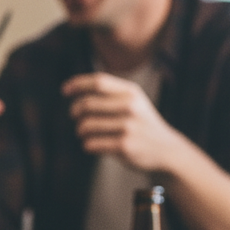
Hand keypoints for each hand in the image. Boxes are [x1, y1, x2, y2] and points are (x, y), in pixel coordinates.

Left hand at [62, 72, 187, 172]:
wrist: (166, 149)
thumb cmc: (140, 123)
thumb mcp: (132, 102)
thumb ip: (109, 93)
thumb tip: (73, 88)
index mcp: (131, 92)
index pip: (99, 81)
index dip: (78, 84)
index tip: (64, 90)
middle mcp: (130, 106)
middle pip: (87, 104)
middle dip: (74, 111)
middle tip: (74, 116)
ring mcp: (128, 126)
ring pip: (86, 125)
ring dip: (79, 130)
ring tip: (83, 133)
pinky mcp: (124, 145)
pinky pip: (91, 144)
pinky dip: (86, 145)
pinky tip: (91, 145)